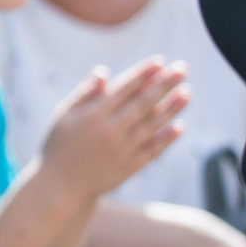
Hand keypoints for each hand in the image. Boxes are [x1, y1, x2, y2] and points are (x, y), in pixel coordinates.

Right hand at [41, 57, 187, 197]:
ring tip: (187, 92)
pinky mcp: (130, 167)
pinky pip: (153, 150)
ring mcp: (122, 150)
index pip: (123, 89)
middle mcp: (110, 131)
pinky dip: (167, 138)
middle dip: (164, 85)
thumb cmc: (59, 145)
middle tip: (182, 69)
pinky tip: (180, 126)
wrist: (60, 185)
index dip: (143, 74)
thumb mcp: (62, 115)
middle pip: (143, 104)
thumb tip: (104, 72)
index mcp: (93, 115)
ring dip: (172, 108)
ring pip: (152, 125)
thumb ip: (84, 93)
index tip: (160, 61)